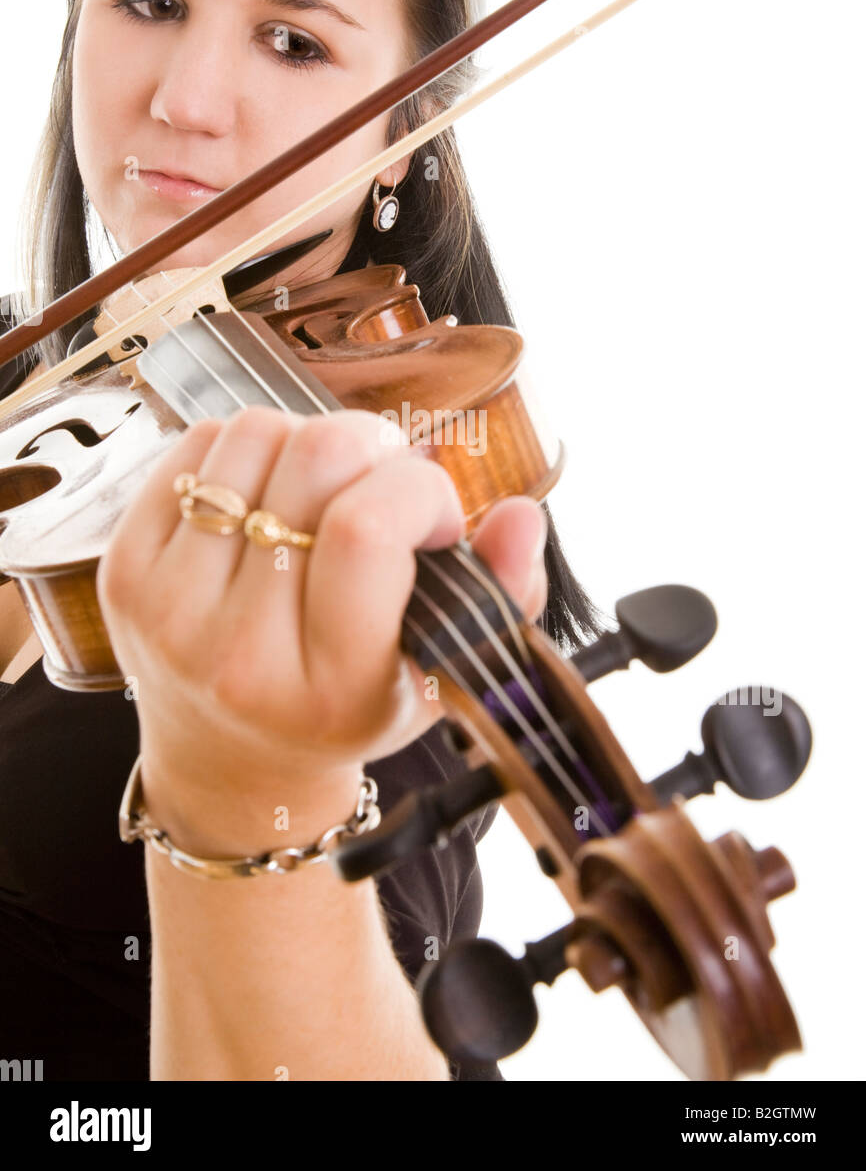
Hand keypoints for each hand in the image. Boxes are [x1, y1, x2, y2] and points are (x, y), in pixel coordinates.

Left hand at [97, 406, 547, 828]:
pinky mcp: (122, 569)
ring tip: (325, 491)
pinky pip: (197, 444)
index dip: (418, 488)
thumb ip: (500, 595)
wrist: (230, 760)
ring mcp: (168, 608)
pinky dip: (247, 447)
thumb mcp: (440, 674)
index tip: (432, 515)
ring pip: (255, 434)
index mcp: (329, 688)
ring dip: (307, 442)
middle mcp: (236, 653)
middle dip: (371, 447)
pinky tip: (270, 493)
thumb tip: (522, 514)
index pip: (367, 529)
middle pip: (312, 460)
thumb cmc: (347, 709)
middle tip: (382, 483)